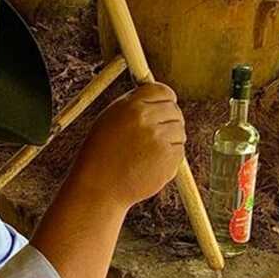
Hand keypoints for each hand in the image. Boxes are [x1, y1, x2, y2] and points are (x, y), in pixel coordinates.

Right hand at [71, 82, 185, 208]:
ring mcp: (159, 139)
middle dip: (169, 119)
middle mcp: (146, 119)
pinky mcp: (169, 158)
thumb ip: (134, 104)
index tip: (165, 105)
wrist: (99, 186)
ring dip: (169, 139)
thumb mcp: (110, 118)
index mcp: (130, 105)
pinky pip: (179, 151)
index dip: (166, 98)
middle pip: (174, 110)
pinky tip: (150, 164)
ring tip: (147, 152)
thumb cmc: (101, 153)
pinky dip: (169, 157)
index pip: (162, 91)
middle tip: (157, 133)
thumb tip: (157, 95)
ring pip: (179, 131)